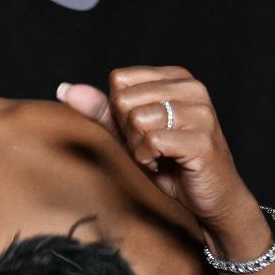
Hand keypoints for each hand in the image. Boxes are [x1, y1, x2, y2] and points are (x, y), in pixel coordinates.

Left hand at [57, 67, 258, 233]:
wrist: (209, 197)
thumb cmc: (167, 163)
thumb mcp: (128, 133)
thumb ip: (100, 110)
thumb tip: (64, 88)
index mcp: (176, 77)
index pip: (119, 80)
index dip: (120, 112)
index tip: (144, 130)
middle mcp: (193, 88)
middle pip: (124, 99)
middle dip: (129, 131)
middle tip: (153, 147)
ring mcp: (201, 112)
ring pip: (137, 119)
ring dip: (139, 147)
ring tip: (160, 156)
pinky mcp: (203, 139)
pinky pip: (151, 142)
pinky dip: (149, 159)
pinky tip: (165, 164)